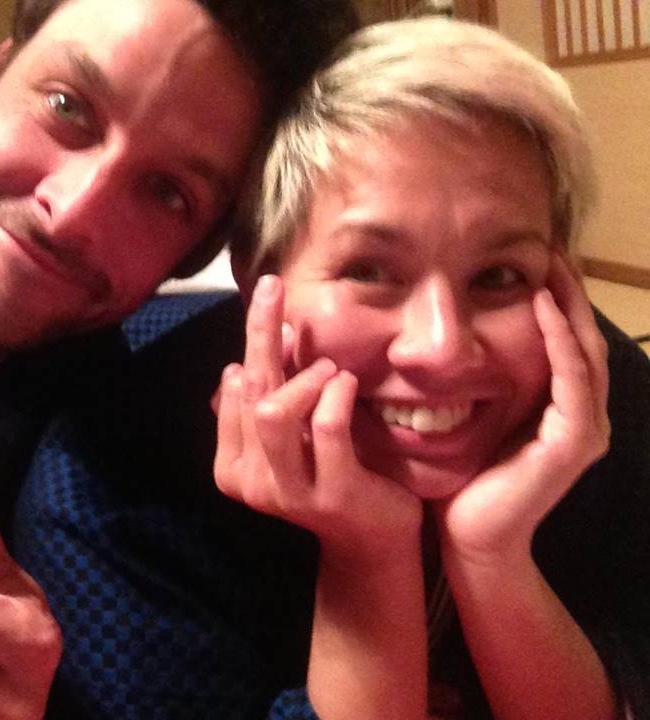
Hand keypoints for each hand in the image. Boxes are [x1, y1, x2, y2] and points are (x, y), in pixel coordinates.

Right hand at [214, 275, 421, 563]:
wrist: (371, 538)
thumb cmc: (330, 475)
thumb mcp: (291, 438)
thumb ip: (269, 401)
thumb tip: (254, 352)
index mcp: (232, 466)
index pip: (235, 389)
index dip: (251, 342)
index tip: (271, 305)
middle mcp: (251, 482)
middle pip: (251, 390)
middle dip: (261, 333)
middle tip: (274, 287)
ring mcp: (288, 492)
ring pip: (275, 411)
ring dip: (304, 376)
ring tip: (328, 366)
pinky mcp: (332, 493)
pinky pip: (327, 426)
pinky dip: (335, 394)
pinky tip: (345, 382)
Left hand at [437, 252, 609, 564]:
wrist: (469, 537)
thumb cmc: (463, 480)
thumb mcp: (472, 417)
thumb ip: (478, 382)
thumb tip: (447, 337)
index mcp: (561, 410)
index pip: (566, 342)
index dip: (557, 300)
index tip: (537, 259)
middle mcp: (581, 416)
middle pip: (583, 339)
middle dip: (570, 292)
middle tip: (554, 248)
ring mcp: (583, 430)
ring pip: (585, 353)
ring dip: (570, 306)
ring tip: (553, 265)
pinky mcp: (574, 444)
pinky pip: (572, 382)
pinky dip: (559, 342)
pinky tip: (542, 309)